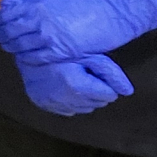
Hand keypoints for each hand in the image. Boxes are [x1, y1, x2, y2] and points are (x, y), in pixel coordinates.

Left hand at [0, 0, 156, 61]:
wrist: (116, 11)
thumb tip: (14, 1)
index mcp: (39, 4)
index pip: (9, 15)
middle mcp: (41, 20)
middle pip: (11, 32)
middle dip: (2, 35)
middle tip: (0, 38)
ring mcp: (51, 37)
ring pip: (21, 46)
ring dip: (13, 48)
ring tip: (10, 48)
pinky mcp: (63, 51)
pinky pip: (38, 58)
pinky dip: (29, 58)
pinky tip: (27, 57)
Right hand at [14, 50, 134, 116]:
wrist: (28, 46)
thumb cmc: (63, 48)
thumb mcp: (91, 56)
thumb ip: (112, 73)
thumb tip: (128, 92)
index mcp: (76, 85)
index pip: (108, 96)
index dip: (106, 83)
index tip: (96, 72)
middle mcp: (63, 98)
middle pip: (97, 104)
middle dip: (97, 91)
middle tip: (86, 74)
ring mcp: (50, 102)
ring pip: (83, 109)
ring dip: (84, 97)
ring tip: (76, 79)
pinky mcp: (42, 103)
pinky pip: (67, 110)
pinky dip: (70, 101)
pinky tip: (65, 87)